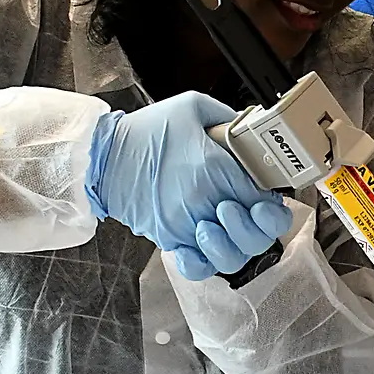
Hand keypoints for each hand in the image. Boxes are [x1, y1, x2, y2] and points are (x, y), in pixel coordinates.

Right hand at [87, 92, 292, 279]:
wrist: (102, 156)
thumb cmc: (144, 132)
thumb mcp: (193, 106)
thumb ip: (228, 118)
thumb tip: (249, 130)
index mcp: (215, 170)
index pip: (263, 201)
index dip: (271, 203)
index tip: (263, 195)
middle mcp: (203, 203)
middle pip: (254, 236)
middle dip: (258, 226)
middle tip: (243, 209)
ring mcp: (185, 226)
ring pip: (230, 257)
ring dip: (234, 244)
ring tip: (220, 223)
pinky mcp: (168, 238)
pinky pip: (196, 267)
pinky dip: (205, 263)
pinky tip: (204, 246)